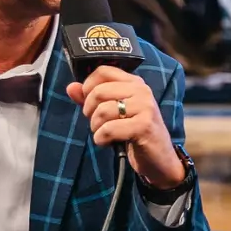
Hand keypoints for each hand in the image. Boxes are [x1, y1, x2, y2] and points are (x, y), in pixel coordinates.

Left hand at [66, 66, 185, 187]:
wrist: (159, 159)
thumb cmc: (135, 134)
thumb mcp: (113, 113)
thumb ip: (92, 99)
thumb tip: (71, 87)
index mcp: (135, 83)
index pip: (103, 71)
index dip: (88, 86)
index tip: (89, 102)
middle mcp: (142, 90)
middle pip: (99, 91)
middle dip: (89, 111)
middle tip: (96, 122)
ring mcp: (145, 107)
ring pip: (103, 111)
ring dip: (95, 127)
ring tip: (103, 133)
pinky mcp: (144, 126)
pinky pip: (109, 129)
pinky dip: (101, 139)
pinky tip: (107, 143)